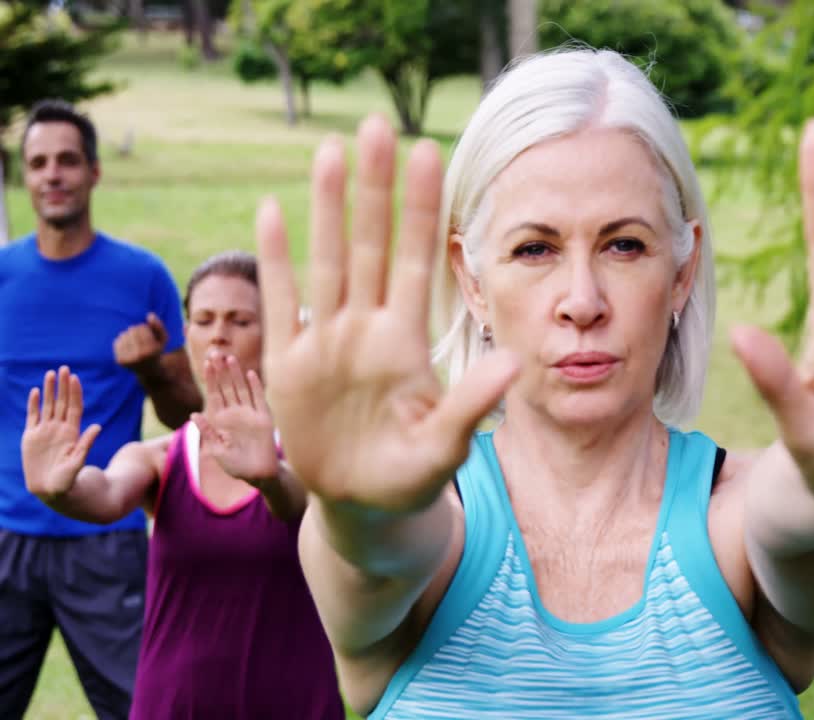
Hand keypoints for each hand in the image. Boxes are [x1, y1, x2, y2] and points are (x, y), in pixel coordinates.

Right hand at [22, 367, 101, 499]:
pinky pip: (32, 417)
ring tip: (50, 374)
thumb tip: (97, 426)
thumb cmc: (68, 480)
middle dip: (62, 386)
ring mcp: (45, 432)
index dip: (74, 393)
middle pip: (61, 402)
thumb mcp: (78, 462)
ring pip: (47, 406)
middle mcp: (59, 429)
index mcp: (72, 433)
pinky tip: (35, 391)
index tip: (75, 378)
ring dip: (48, 390)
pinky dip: (33, 404)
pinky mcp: (31, 438)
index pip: (74, 407)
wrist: (51, 491)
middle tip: (63, 367)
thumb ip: (86, 444)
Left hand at [114, 313, 167, 371]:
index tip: (149, 334)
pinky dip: (122, 341)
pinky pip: (117, 341)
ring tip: (135, 342)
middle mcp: (139, 356)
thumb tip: (149, 315)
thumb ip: (159, 326)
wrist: (149, 371)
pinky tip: (129, 346)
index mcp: (151, 351)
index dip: (145, 328)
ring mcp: (128, 359)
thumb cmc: (156, 351)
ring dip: (129, 335)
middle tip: (141, 337)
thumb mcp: (163, 339)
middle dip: (136, 330)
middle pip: (132, 330)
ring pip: (123, 334)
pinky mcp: (120, 361)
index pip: (143, 328)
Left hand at [190, 355, 278, 486]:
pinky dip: (255, 387)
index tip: (206, 363)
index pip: (214, 394)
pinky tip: (251, 374)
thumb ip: (207, 432)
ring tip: (230, 359)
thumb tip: (194, 414)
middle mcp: (235, 413)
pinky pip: (259, 399)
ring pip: (242, 389)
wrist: (258, 475)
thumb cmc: (236, 466)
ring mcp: (250, 414)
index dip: (210, 379)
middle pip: (227, 388)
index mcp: (221, 420)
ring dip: (236, 375)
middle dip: (221, 372)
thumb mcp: (216, 450)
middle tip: (216, 353)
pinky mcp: (264, 418)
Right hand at [255, 117, 519, 511]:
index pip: (417, 259)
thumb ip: (472, 403)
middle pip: (371, 243)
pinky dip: (277, 259)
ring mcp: (327, 341)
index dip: (421, 208)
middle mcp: (367, 329)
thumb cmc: (412, 477)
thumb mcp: (445, 445)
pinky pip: (282, 303)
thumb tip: (514, 362)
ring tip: (331, 150)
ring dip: (328, 207)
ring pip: (328, 260)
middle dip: (375, 186)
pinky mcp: (289, 364)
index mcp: (407, 341)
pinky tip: (274, 209)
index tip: (431, 152)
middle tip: (378, 124)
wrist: (364, 509)